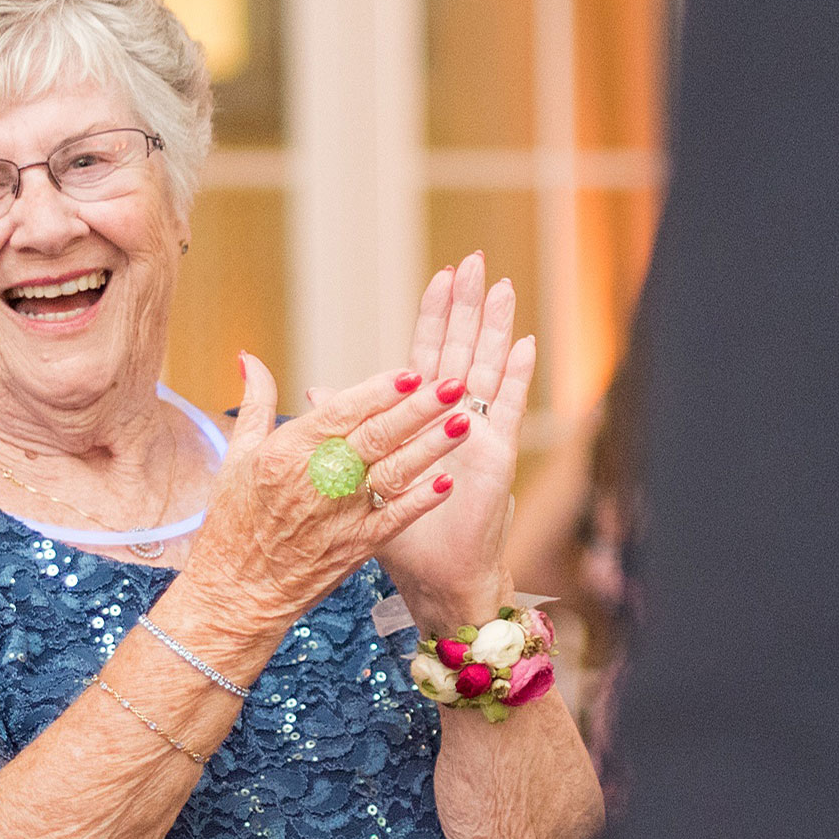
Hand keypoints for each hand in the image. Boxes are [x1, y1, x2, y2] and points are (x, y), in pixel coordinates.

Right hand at [180, 351, 468, 648]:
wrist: (239, 590)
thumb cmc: (235, 521)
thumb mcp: (237, 456)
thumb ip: (256, 403)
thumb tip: (251, 358)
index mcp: (288, 452)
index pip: (342, 412)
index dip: (378, 391)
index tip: (410, 371)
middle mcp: (318, 480)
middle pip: (377, 436)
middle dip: (418, 409)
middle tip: (452, 384)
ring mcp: (341, 514)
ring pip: (394, 472)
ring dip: (432, 447)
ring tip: (465, 422)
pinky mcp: (357, 545)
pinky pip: (397, 517)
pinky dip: (422, 499)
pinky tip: (449, 480)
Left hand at [362, 251, 532, 634]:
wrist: (437, 580)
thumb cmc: (404, 536)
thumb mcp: (361, 476)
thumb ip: (339, 428)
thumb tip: (313, 388)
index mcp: (421, 420)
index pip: (428, 353)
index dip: (434, 316)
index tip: (440, 276)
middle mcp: (453, 420)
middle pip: (461, 349)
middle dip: (466, 306)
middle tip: (474, 259)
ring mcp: (478, 434)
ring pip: (487, 367)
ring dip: (493, 327)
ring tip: (500, 285)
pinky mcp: (495, 454)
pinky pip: (508, 407)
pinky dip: (517, 375)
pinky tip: (525, 342)